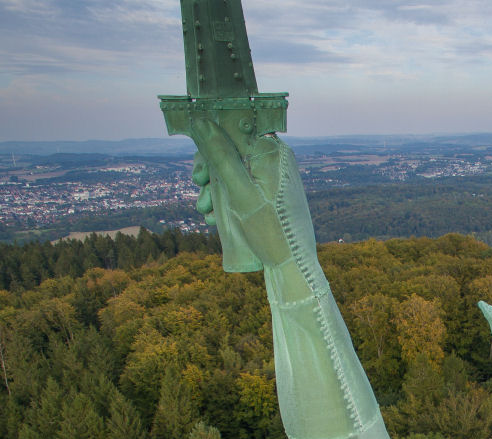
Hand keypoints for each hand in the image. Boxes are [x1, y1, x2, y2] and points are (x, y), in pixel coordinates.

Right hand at [188, 118, 314, 272]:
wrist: (292, 265)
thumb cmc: (269, 229)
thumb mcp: (239, 192)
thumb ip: (220, 155)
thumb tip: (200, 121)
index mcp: (272, 151)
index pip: (234, 128)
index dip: (211, 142)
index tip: (200, 169)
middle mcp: (274, 159)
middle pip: (231, 150)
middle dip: (210, 170)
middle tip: (198, 186)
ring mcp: (272, 177)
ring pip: (232, 171)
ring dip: (213, 188)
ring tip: (205, 211)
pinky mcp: (269, 194)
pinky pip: (241, 187)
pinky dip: (225, 198)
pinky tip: (214, 217)